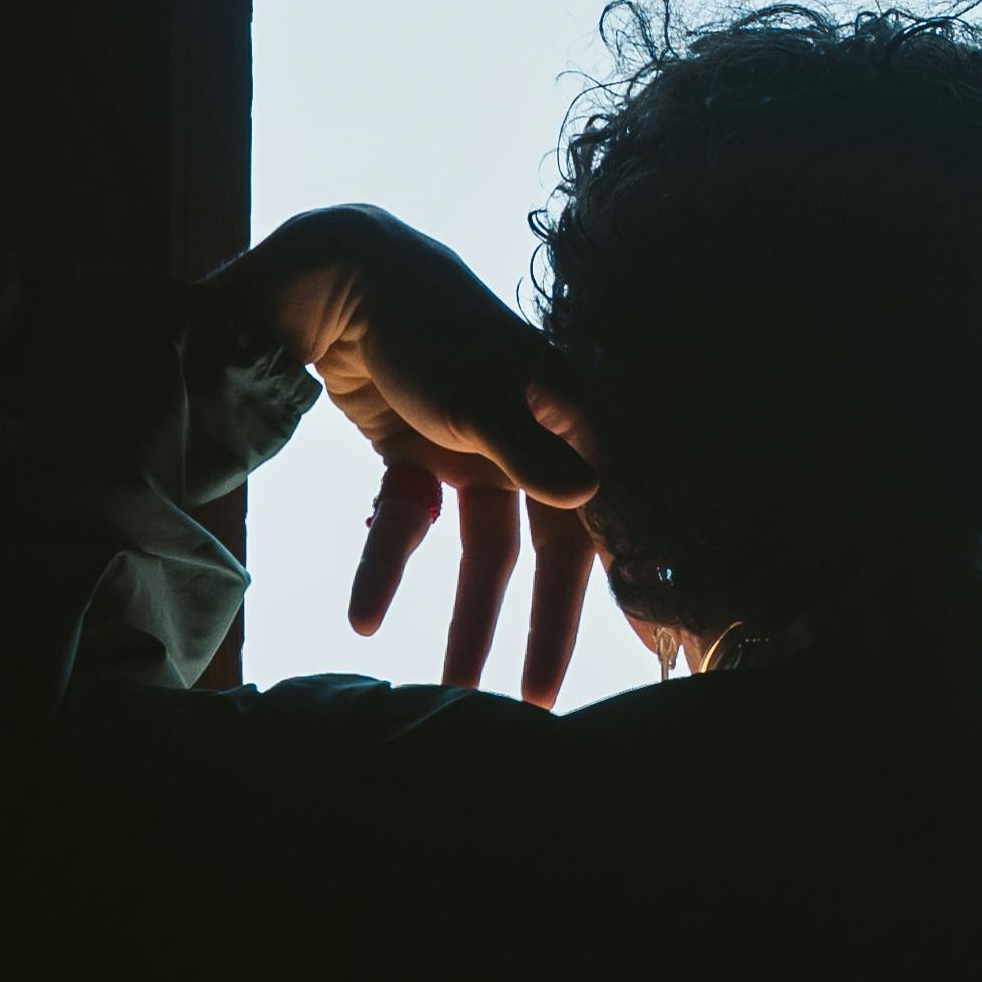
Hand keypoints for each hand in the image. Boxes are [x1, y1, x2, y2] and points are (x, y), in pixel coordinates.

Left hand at [212, 205, 602, 704]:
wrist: (343, 281)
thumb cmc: (432, 325)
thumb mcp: (482, 394)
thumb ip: (529, 452)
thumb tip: (588, 500)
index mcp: (570, 421)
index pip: (608, 514)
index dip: (621, 581)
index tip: (638, 649)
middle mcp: (533, 442)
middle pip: (544, 548)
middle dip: (537, 625)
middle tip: (533, 700)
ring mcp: (476, 453)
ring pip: (479, 552)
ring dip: (463, 617)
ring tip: (447, 686)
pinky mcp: (421, 460)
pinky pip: (413, 526)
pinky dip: (388, 564)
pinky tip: (361, 612)